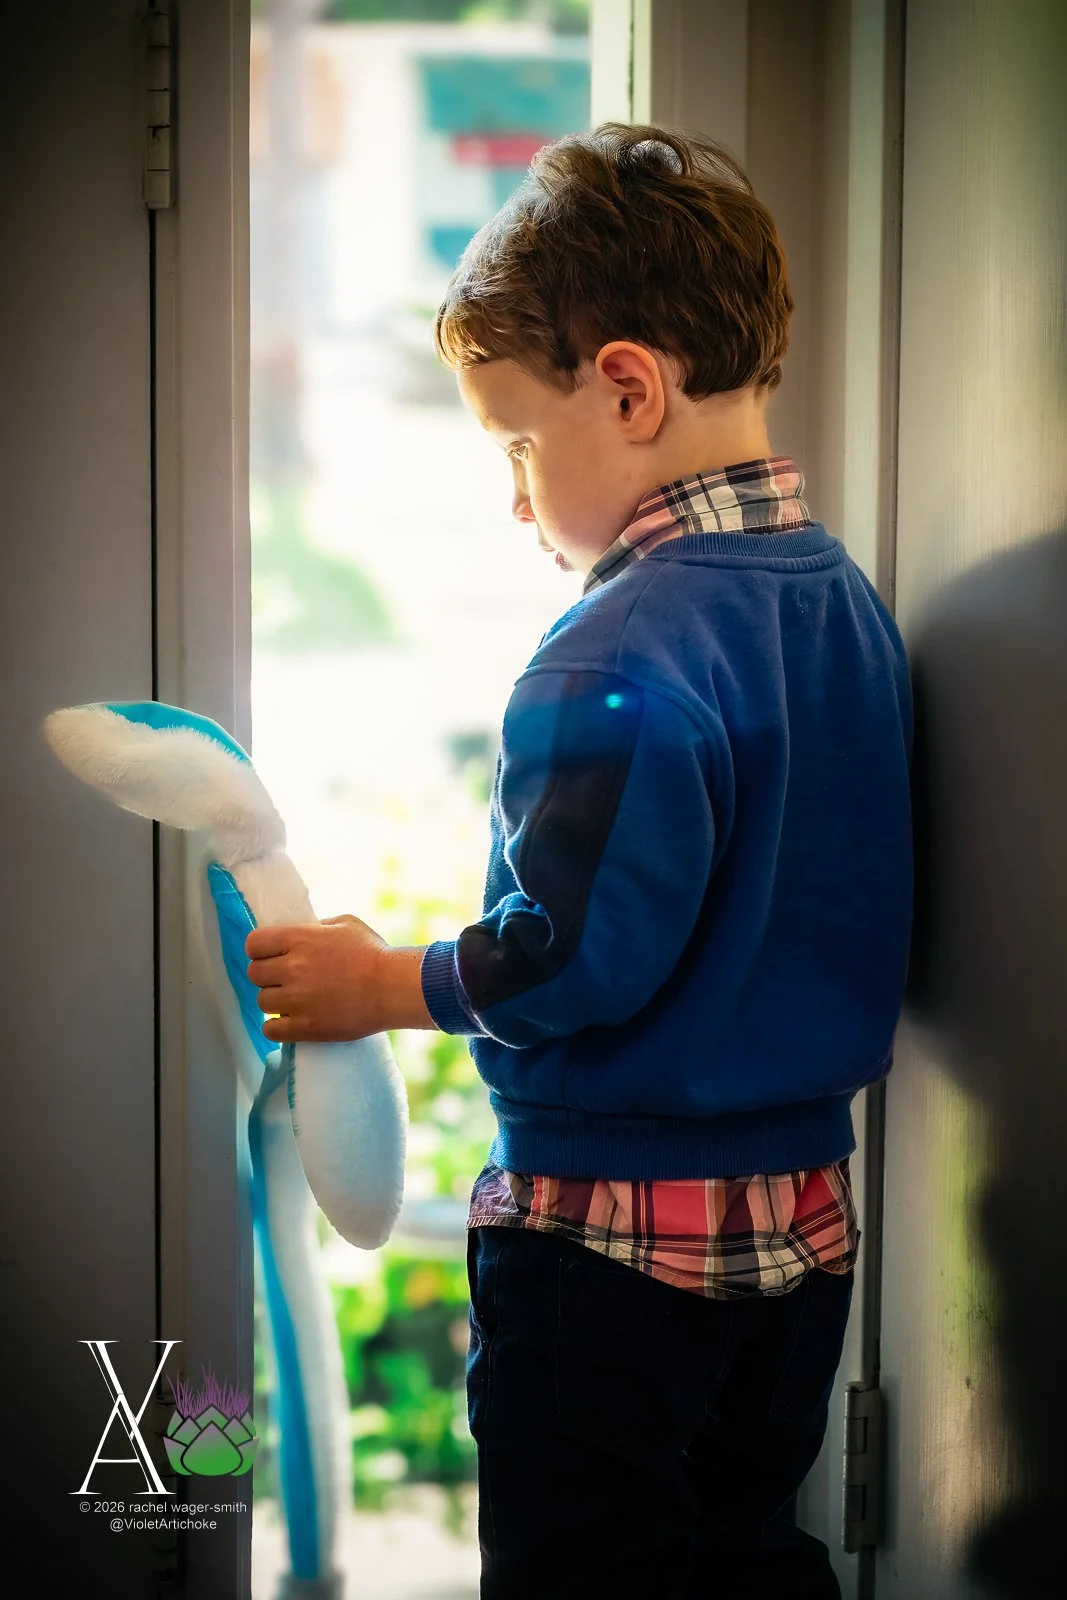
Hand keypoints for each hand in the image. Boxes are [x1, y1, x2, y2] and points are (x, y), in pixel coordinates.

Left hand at [245, 913, 436, 1041]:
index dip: (260, 949)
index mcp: (299, 939)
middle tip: (284, 979)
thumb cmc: (374, 953)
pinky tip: (290, 1021)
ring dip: (274, 1001)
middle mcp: (293, 968)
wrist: (394, 988)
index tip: (270, 955)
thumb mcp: (346, 924)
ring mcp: (297, 1000)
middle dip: (267, 975)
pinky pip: (270, 1029)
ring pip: (261, 1002)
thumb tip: (300, 933)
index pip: (253, 944)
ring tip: (291, 1001)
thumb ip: (316, 927)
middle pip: (254, 974)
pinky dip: (277, 1026)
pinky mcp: (306, 1027)